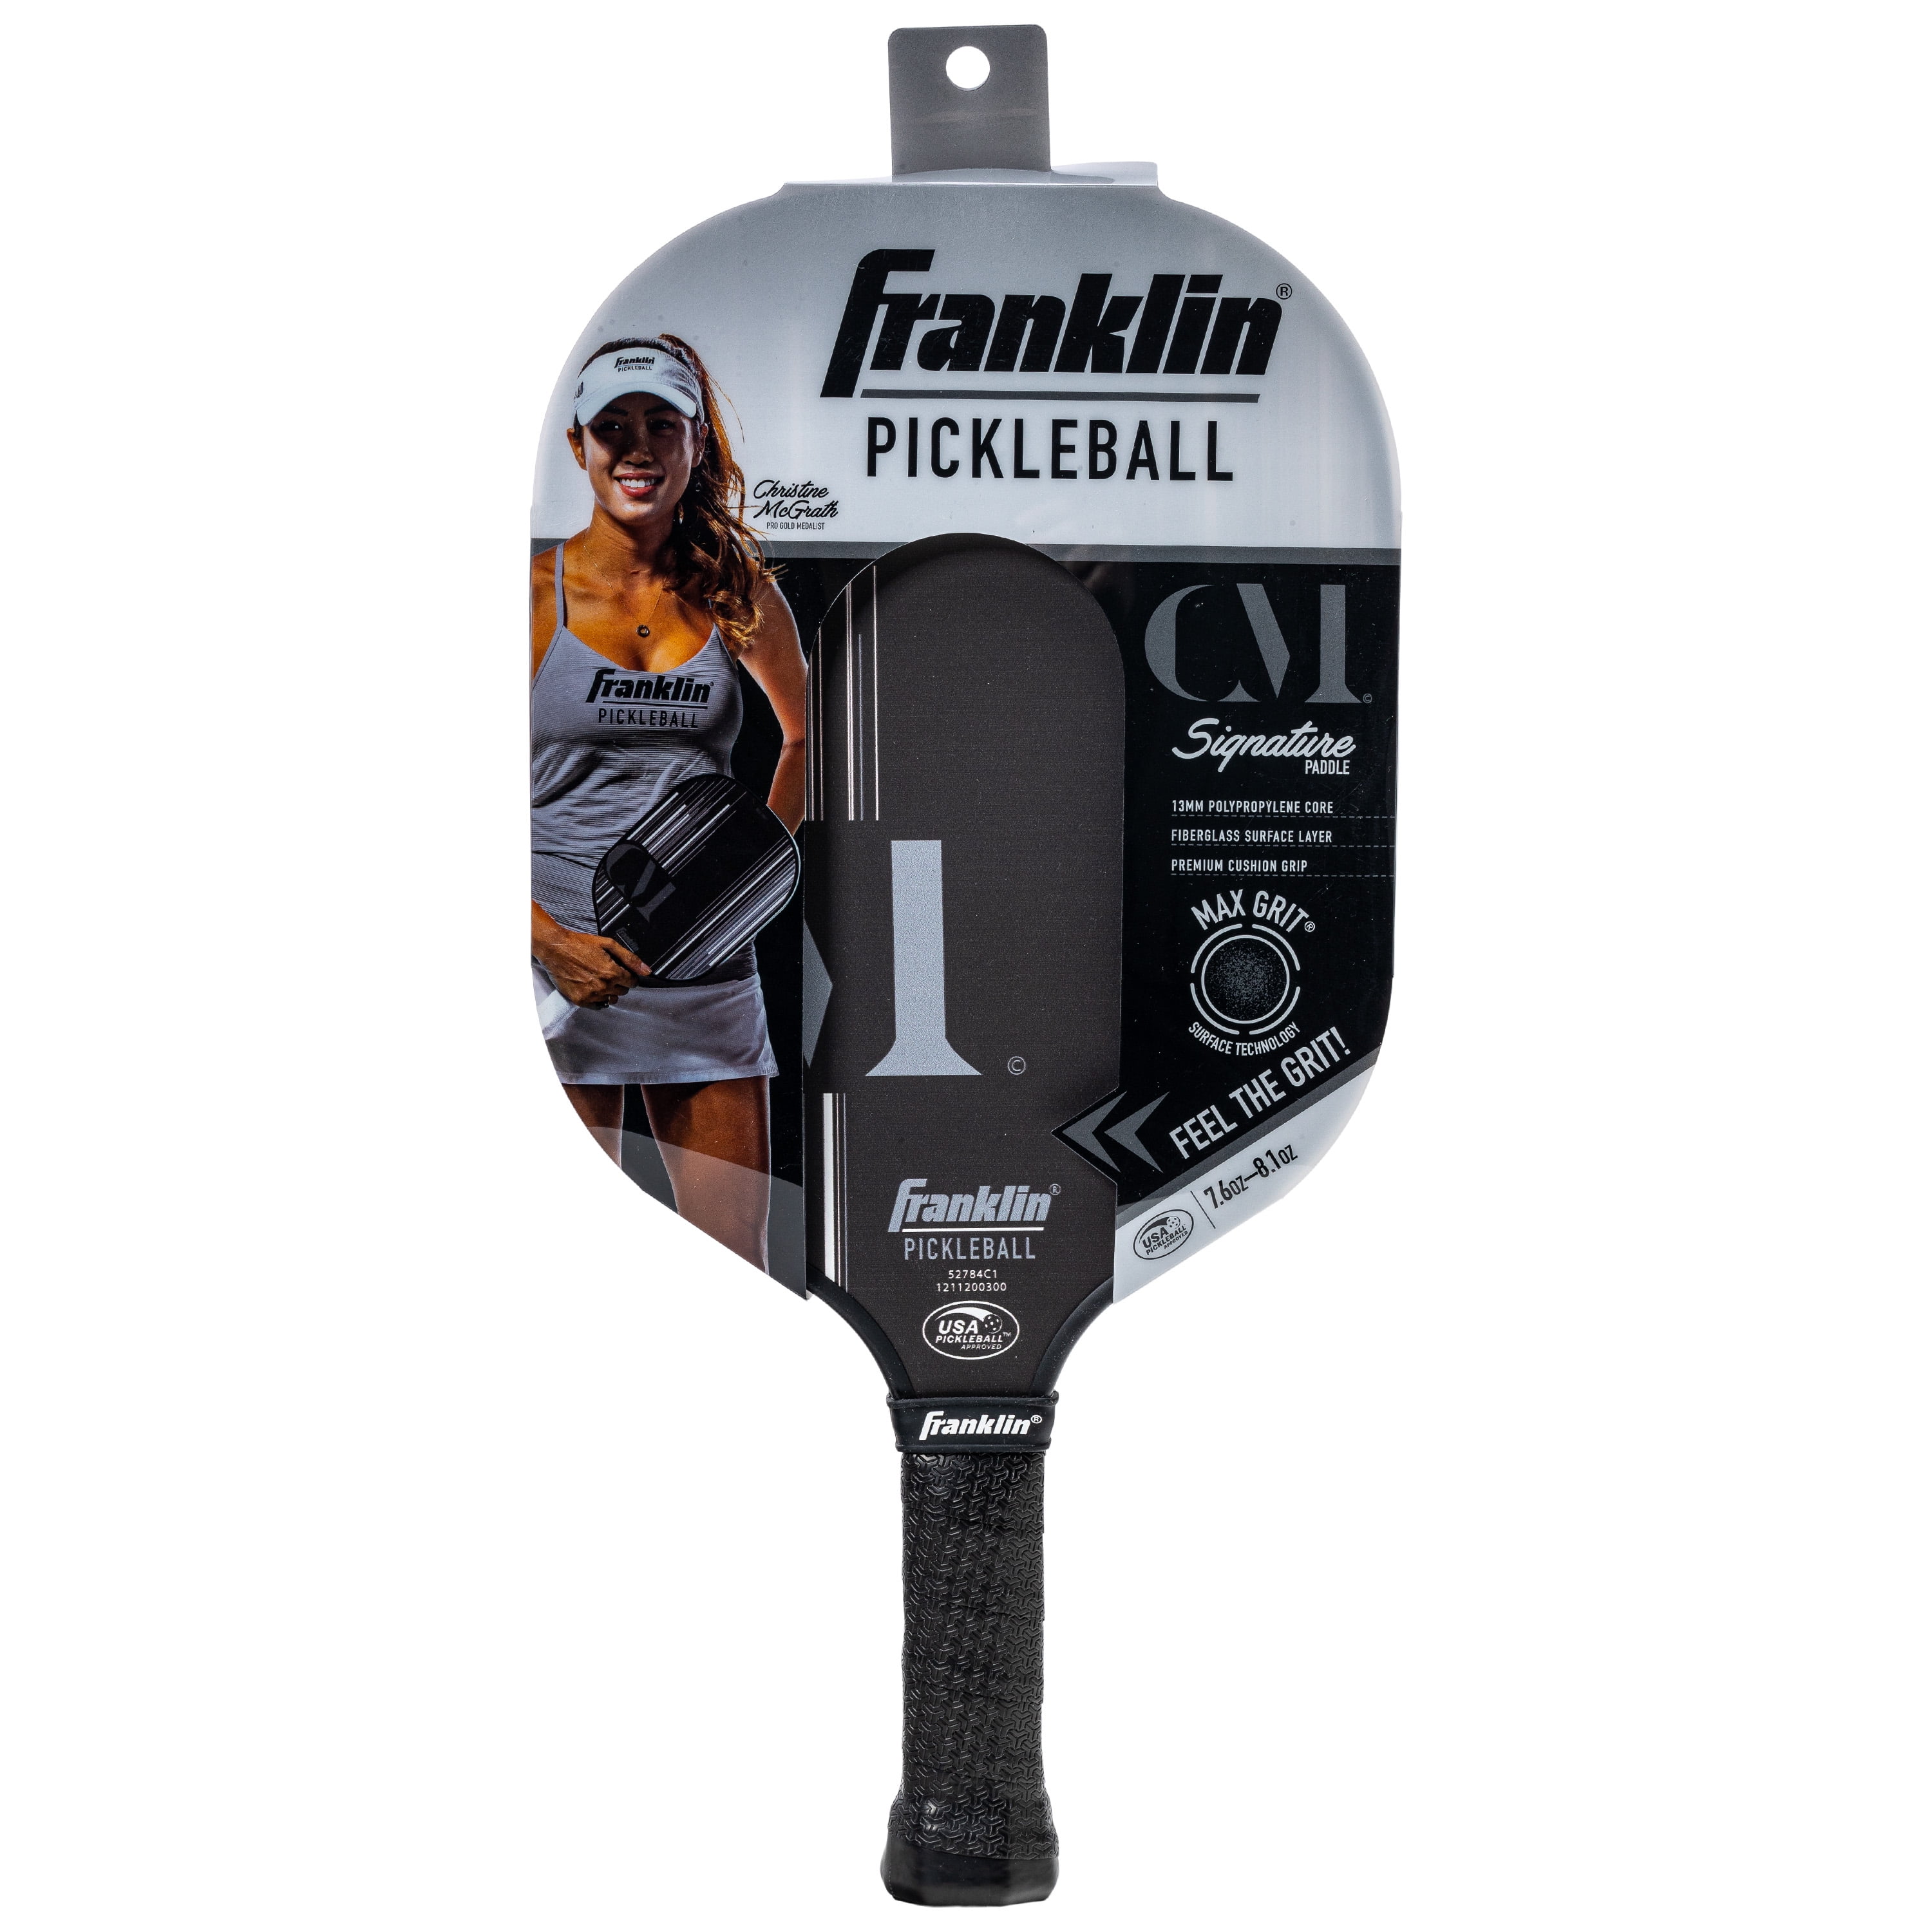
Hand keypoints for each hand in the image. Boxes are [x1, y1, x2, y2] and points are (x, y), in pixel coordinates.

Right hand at [533, 923, 649, 1007]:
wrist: (555, 949)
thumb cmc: (579, 944)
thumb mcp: (608, 944)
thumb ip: (629, 958)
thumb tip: (646, 970)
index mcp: (611, 972)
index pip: (632, 982)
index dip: (629, 976)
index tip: (623, 972)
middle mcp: (602, 986)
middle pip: (622, 991)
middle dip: (619, 982)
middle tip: (608, 972)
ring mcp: (591, 995)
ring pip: (611, 999)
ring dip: (609, 991)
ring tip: (599, 979)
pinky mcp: (580, 1000)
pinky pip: (598, 1006)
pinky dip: (598, 999)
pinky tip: (593, 988)